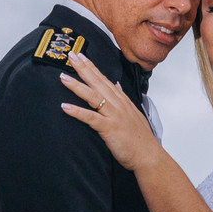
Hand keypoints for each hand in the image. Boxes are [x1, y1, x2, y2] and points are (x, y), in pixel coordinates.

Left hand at [59, 52, 157, 171]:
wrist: (148, 155)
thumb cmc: (140, 139)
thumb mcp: (133, 113)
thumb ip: (123, 98)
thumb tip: (117, 85)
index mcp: (122, 101)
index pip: (104, 79)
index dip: (92, 67)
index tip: (81, 56)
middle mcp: (118, 104)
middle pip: (97, 82)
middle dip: (83, 68)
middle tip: (70, 56)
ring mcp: (114, 115)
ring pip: (93, 96)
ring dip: (77, 86)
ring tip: (63, 77)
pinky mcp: (109, 128)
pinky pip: (91, 118)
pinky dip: (78, 112)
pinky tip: (65, 106)